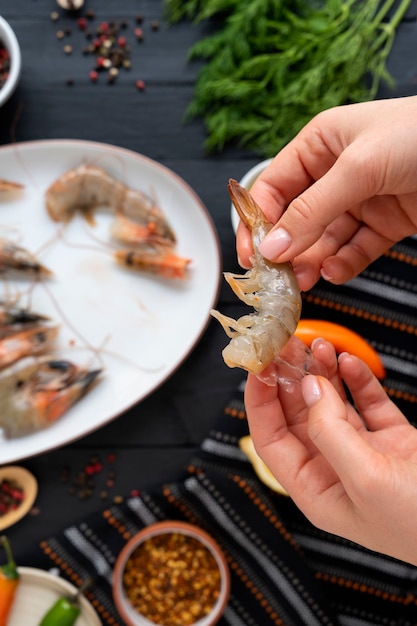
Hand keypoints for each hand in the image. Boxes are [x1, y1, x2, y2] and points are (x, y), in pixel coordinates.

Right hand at [237, 96, 416, 290]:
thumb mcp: (358, 166)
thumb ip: (312, 209)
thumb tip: (274, 246)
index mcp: (319, 146)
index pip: (273, 188)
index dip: (257, 221)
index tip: (251, 255)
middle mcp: (335, 174)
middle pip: (296, 219)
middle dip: (286, 249)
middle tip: (277, 277)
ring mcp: (360, 201)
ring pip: (323, 240)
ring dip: (311, 262)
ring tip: (302, 282)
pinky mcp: (385, 224)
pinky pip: (355, 250)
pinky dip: (343, 264)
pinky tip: (334, 272)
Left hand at [245, 339, 416, 564]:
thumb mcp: (367, 480)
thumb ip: (330, 431)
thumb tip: (308, 387)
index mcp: (316, 490)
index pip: (271, 439)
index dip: (260, 402)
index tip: (259, 367)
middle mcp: (335, 470)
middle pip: (298, 416)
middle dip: (291, 378)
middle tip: (287, 344)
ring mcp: (364, 453)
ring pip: (332, 405)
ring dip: (323, 374)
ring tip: (320, 345)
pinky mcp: (393, 440)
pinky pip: (367, 403)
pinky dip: (358, 381)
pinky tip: (350, 363)